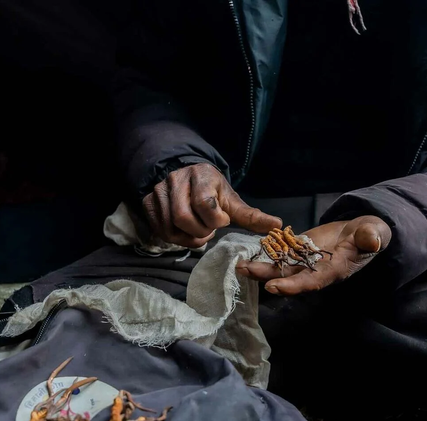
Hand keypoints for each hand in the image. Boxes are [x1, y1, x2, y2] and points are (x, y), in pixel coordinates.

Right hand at [142, 163, 281, 247]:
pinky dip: (174, 238)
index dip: (215, 220)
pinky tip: (185, 232)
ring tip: (199, 231)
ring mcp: (160, 190)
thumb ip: (251, 216)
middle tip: (209, 230)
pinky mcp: (148, 202)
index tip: (222, 221)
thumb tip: (278, 226)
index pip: (204, 203)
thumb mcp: (232, 200)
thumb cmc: (213, 192)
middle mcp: (177, 179)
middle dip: (201, 232)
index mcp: (202, 175)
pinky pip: (159, 229)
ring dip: (188, 237)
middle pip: (184, 218)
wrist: (188, 177)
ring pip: (170, 226)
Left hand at [237, 215, 390, 294]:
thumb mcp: (374, 233)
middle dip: (266, 277)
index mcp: (334, 271)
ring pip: (280, 267)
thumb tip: (372, 240)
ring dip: (259, 267)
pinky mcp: (299, 250)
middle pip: (289, 278)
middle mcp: (316, 271)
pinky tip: (247, 251)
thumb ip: (371, 236)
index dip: (293, 285)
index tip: (274, 286)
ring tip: (239, 264)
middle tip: (244, 272)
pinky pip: (280, 254)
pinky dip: (264, 253)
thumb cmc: (369, 234)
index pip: (312, 281)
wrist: (362, 232)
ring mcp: (306, 262)